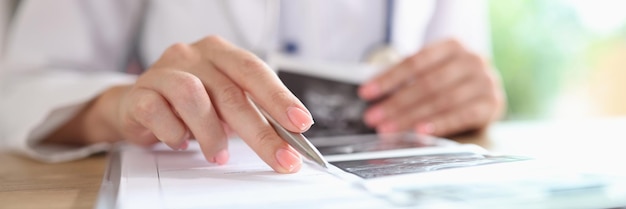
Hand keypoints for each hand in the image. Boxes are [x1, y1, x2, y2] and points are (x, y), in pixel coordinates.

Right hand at [48, 36, 313, 172]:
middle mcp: (193, 55)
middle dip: (260, 132)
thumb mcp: (225, 104)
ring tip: (219, 155)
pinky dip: (175, 133)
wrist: (137, 105)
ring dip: (211, 134)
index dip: (279, 97)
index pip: (254, 71)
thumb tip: (287, 141)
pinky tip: (181, 142)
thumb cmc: (189, 104)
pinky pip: (159, 112)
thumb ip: (252, 113)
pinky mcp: (139, 93)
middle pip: (230, 92)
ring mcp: (163, 70)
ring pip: (193, 97)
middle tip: (280, 157)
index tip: (301, 122)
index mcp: (220, 53)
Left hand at [358, 39, 504, 135]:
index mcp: (452, 46)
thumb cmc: (452, 82)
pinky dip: (439, 124)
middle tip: (374, 117)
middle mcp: (472, 60)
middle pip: (427, 84)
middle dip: (396, 103)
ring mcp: (485, 82)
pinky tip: (420, 131)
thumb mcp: (432, 72)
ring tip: (389, 128)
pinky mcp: (492, 104)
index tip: (366, 93)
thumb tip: (372, 93)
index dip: (389, 78)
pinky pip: (461, 115)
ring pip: (441, 101)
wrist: (487, 93)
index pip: (415, 62)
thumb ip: (407, 79)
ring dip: (411, 117)